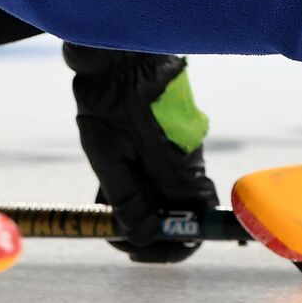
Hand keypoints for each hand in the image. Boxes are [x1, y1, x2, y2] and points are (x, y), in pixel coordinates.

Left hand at [62, 43, 218, 263]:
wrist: (118, 52)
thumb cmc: (111, 100)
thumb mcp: (109, 155)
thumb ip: (127, 199)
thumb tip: (142, 237)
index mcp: (180, 167)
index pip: (198, 219)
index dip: (175, 244)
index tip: (141, 250)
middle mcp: (187, 160)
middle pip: (180, 210)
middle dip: (150, 229)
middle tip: (114, 234)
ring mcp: (178, 148)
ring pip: (165, 192)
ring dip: (139, 207)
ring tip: (103, 209)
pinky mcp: (166, 137)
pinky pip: (157, 172)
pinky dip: (137, 184)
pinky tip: (110, 183)